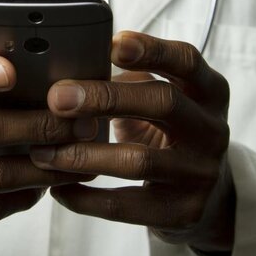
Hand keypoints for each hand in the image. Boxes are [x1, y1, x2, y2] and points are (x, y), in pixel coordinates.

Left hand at [29, 32, 233, 252]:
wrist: (208, 195)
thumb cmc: (169, 132)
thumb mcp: (163, 99)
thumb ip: (130, 80)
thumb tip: (67, 69)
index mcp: (208, 91)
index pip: (186, 60)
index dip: (152, 50)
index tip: (112, 44)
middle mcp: (212, 130)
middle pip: (163, 102)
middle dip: (105, 97)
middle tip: (57, 98)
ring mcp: (201, 173)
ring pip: (139, 160)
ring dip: (83, 154)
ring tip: (44, 151)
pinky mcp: (183, 212)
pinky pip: (126, 206)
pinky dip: (86, 198)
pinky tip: (59, 188)